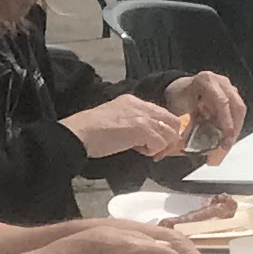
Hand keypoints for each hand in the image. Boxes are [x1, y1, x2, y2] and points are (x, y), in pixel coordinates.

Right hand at [68, 92, 187, 160]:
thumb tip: (145, 139)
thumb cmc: (91, 132)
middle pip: (172, 121)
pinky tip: (140, 151)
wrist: (80, 133)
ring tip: (147, 152)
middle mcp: (141, 106)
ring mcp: (142, 116)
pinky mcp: (141, 128)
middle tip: (159, 151)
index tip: (158, 143)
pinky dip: (154, 150)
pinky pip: (160, 142)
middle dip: (170, 138)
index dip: (164, 130)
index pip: (161, 114)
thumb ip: (132, 124)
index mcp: (133, 102)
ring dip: (162, 146)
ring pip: (170, 132)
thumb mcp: (115, 120)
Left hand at [166, 72, 248, 158]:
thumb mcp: (179, 107)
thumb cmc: (178, 97)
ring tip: (228, 140)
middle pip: (237, 105)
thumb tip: (196, 142)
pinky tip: (226, 133)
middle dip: (235, 127)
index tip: (227, 137)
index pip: (222, 102)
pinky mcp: (231, 92)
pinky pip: (237, 109)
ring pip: (240, 108)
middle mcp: (220, 81)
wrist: (179, 88)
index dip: (227, 122)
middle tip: (228, 143)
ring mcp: (228, 86)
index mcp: (206, 82)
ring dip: (236, 126)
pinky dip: (233, 122)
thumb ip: (190, 121)